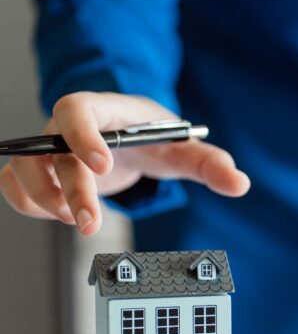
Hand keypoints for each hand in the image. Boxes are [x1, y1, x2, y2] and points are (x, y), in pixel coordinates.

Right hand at [0, 92, 250, 234]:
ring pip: (25, 172)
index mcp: (103, 111)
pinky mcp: (40, 172)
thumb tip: (240, 183)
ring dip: (46, 201)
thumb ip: (210, 163)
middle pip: (51, 153)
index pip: (78, 111)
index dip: (83, 136)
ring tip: (78, 221)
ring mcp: (48, 150)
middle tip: (90, 222)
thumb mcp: (182, 148)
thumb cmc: (152, 137)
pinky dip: (29, 204)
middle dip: (70, 191)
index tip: (102, 165)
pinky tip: (60, 215)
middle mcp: (66, 128)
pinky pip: (15, 186)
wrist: (129, 137)